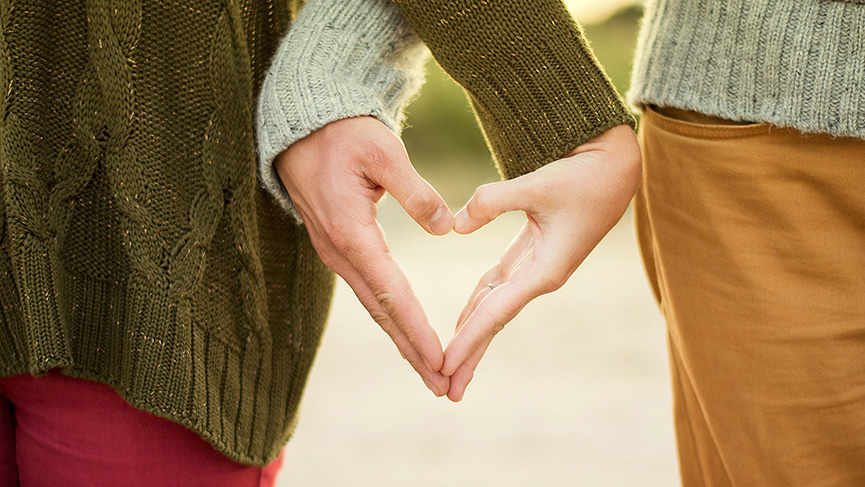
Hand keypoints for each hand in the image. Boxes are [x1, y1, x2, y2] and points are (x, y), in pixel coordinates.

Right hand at [274, 116, 453, 395]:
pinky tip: (406, 332)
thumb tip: (446, 228)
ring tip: (430, 370)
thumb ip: (415, 191)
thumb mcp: (383, 151)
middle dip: (412, 351)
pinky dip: (390, 317)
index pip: (391, 292)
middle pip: (382, 312)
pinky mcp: (339, 247)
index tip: (440, 359)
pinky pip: (368, 291)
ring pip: (374, 306)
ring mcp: (336, 252)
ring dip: (402, 340)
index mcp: (351, 232)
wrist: (301, 127)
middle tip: (442, 385)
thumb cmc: (343, 134)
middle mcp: (340, 252)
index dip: (417, 329)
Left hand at [442, 124, 640, 400]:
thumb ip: (492, 202)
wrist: (615, 167)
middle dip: (470, 355)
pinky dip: (478, 304)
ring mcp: (537, 268)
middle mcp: (540, 277)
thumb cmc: (583, 176)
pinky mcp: (532, 254)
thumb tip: (455, 226)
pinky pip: (499, 286)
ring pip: (495, 308)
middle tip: (445, 390)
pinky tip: (463, 320)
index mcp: (545, 270)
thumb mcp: (537, 184)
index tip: (444, 366)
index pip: (496, 313)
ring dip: (472, 335)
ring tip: (450, 365)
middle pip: (495, 322)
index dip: (468, 340)